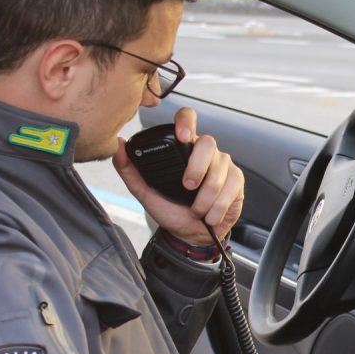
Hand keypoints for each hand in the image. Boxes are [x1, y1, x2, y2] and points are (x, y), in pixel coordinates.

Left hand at [113, 107, 244, 244]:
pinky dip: (217, 207)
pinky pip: (230, 188)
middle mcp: (205, 152)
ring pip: (219, 171)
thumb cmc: (170, 210)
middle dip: (197, 168)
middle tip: (187, 188)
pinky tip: (210, 215)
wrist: (190, 235)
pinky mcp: (236, 180)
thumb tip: (118, 144)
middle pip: (208, 144)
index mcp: (184, 148)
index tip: (182, 137)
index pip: (188, 118)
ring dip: (205, 197)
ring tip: (196, 210)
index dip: (186, 122)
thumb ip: (129, 169)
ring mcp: (223, 165)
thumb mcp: (144, 191)